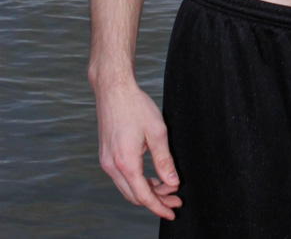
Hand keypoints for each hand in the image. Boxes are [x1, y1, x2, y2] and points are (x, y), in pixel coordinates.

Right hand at [94, 80, 181, 220]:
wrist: (113, 89)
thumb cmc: (135, 106)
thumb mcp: (157, 132)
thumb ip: (164, 160)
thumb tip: (172, 182)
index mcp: (125, 162)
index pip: (143, 196)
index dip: (159, 207)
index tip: (172, 212)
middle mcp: (112, 166)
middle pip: (134, 195)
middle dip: (155, 201)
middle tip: (175, 200)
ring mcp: (106, 161)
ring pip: (127, 187)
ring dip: (146, 191)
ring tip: (166, 188)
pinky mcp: (105, 155)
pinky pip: (122, 177)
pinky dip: (137, 181)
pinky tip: (151, 177)